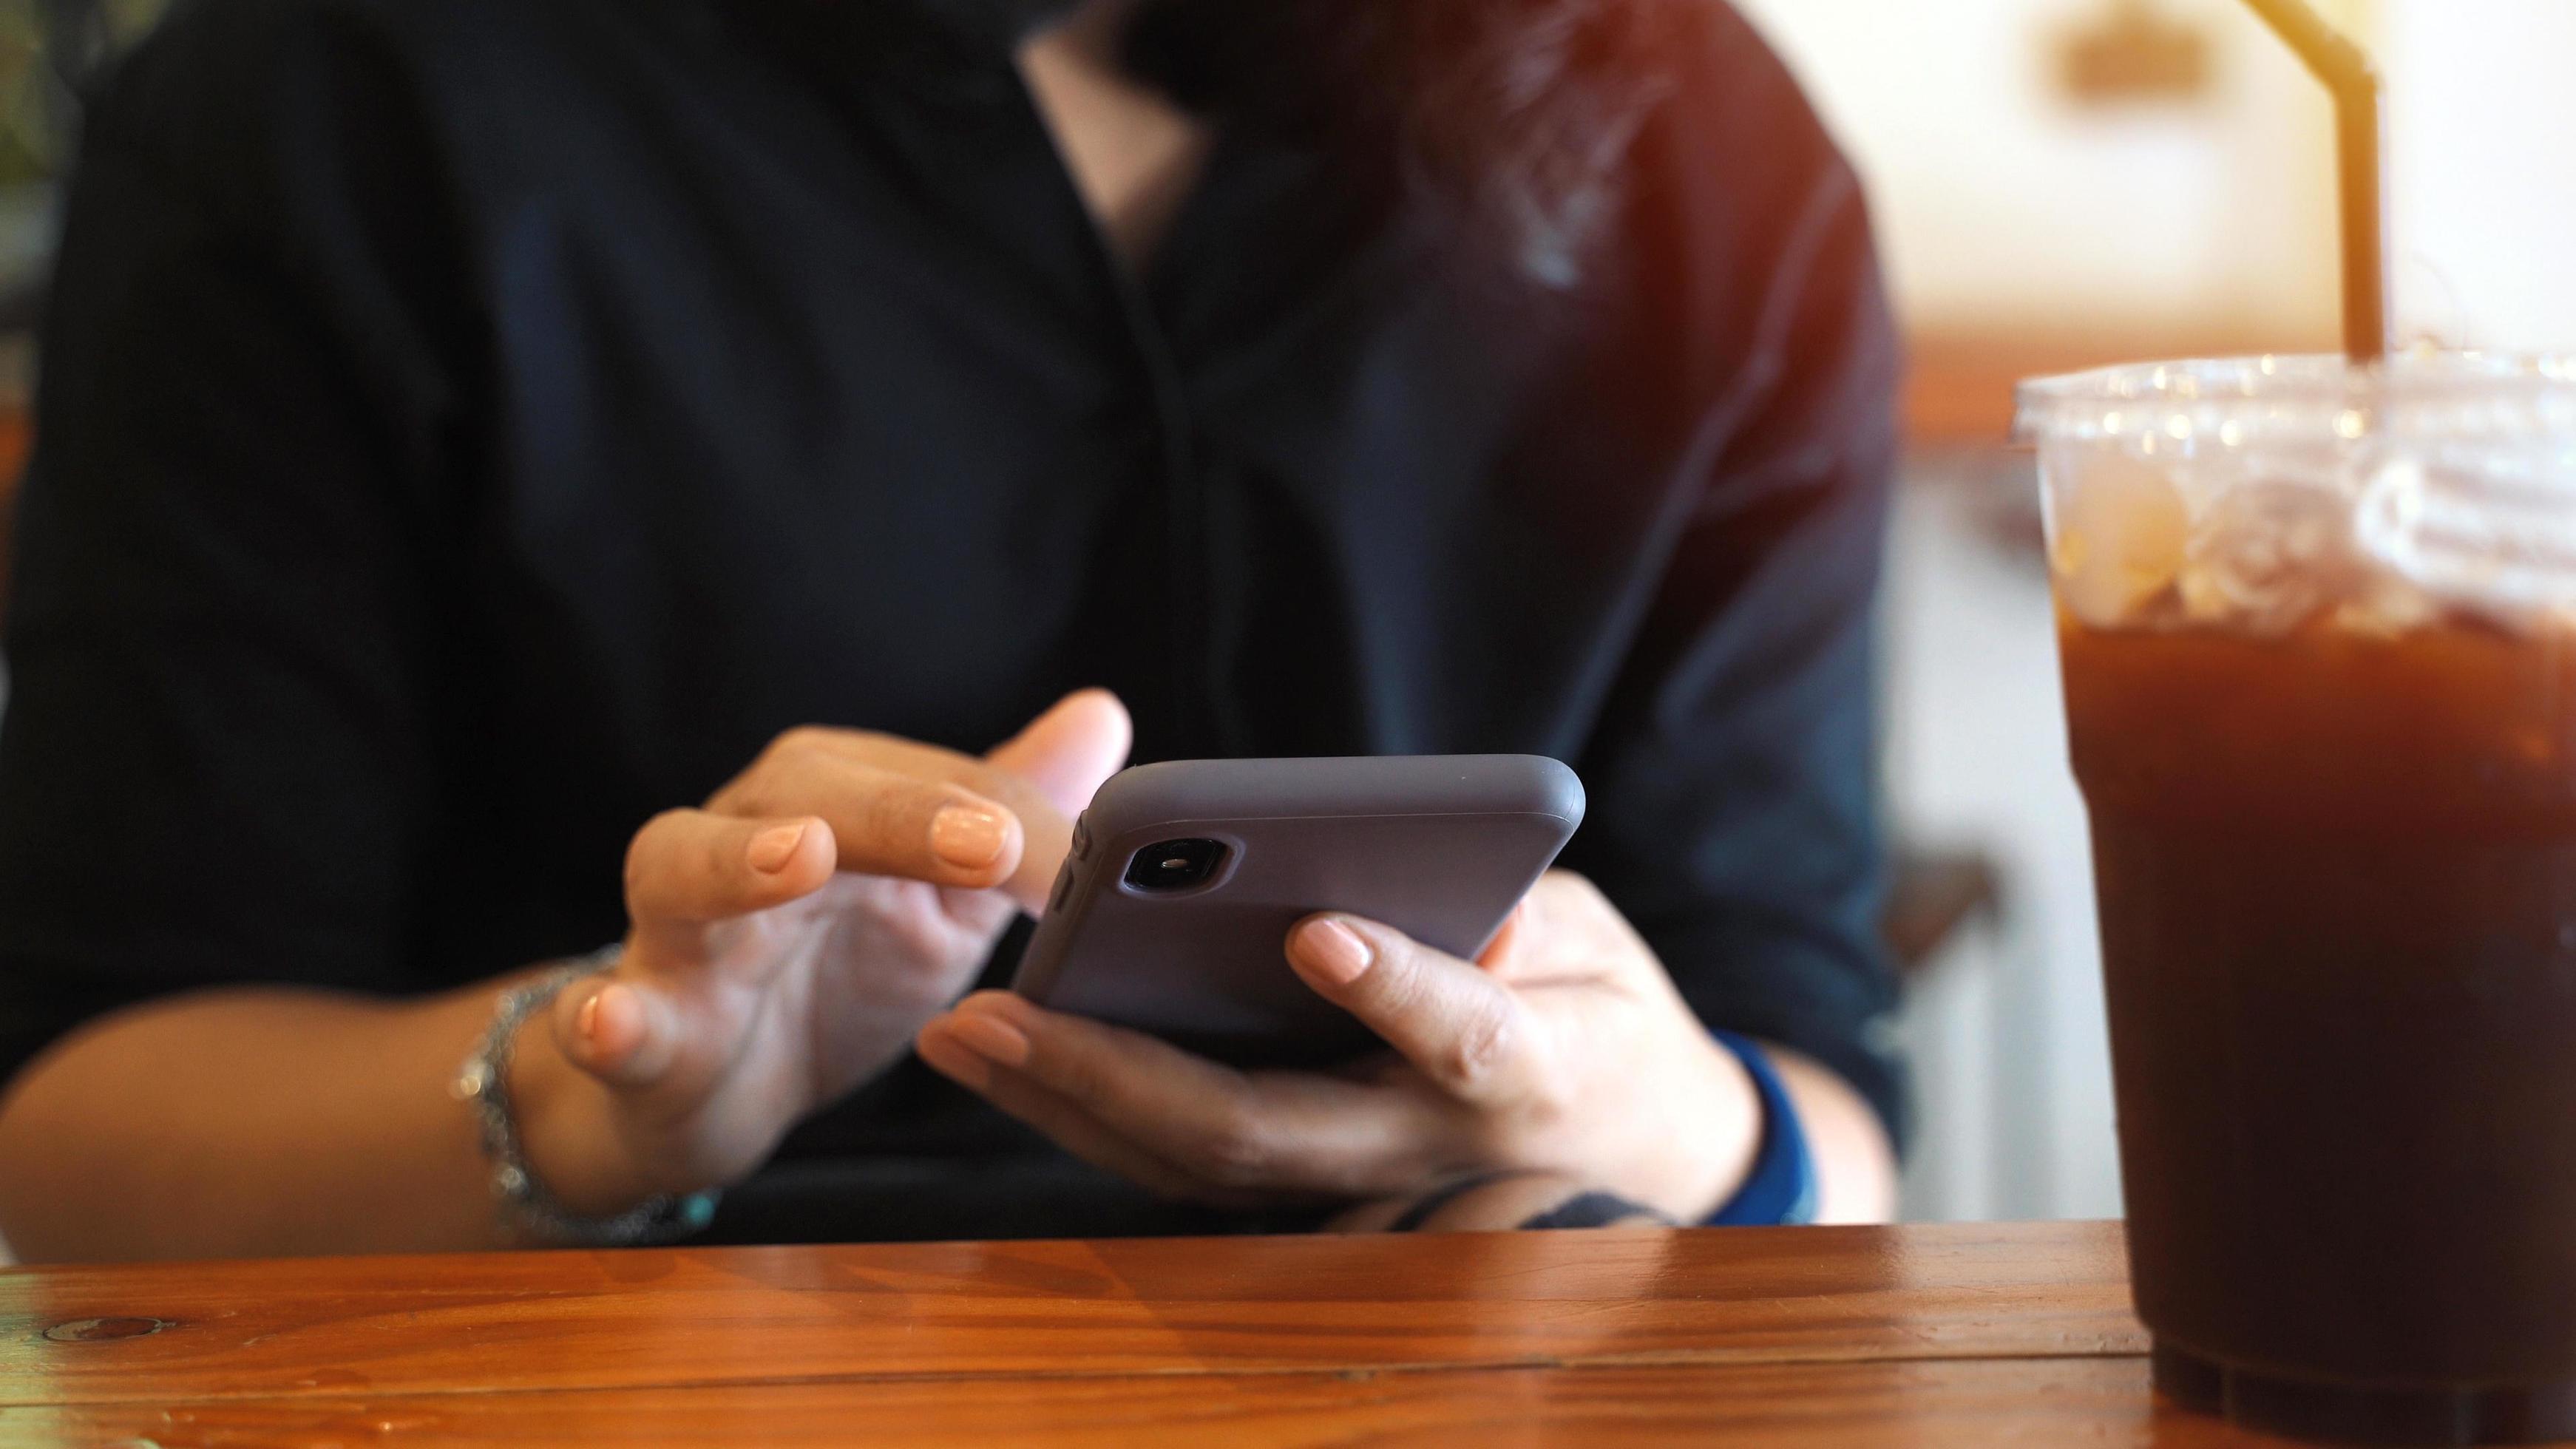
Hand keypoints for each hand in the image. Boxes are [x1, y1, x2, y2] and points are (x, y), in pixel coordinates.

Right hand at [520, 691, 1131, 1211]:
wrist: (725, 1087)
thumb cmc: (840, 968)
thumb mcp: (946, 896)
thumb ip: (1012, 811)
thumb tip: (1104, 716)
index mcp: (832, 799)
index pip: (932, 784)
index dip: (1018, 817)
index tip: (1095, 857)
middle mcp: (742, 836)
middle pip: (811, 792)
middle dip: (903, 813)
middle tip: (989, 843)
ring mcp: (678, 929)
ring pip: (683, 867)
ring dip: (736, 862)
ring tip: (799, 856)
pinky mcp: (636, 1024)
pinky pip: (608, 1014)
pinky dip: (604, 1018)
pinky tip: (611, 1022)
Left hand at [914, 871, 1763, 1221]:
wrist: (1623, 1144)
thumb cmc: (1599, 1009)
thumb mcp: (1599, 944)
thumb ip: (1539, 925)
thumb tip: (1482, 923)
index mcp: (1534, 1073)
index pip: (1469, 1042)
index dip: (1400, 991)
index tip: (1321, 931)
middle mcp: (1428, 1148)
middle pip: (1267, 1134)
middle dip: (1124, 1077)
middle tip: (999, 1014)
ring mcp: (1358, 1185)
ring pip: (1200, 1167)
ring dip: (1073, 1106)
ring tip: (967, 1034)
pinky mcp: (1306, 1191)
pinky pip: (1186, 1166)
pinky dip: (1091, 1119)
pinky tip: (1008, 1063)